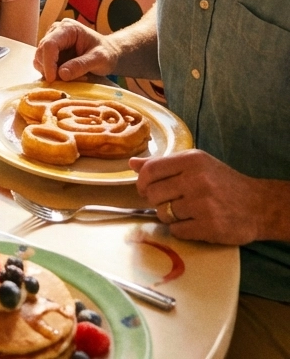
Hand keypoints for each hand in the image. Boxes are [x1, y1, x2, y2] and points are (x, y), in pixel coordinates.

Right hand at [33, 17, 118, 81]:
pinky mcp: (51, 51)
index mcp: (68, 28)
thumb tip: (61, 74)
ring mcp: (52, 40)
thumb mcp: (99, 59)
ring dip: (51, 72)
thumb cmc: (107, 53)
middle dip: (50, 69)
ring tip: (72, 77)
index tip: (52, 79)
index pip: (50, 44)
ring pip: (40, 59)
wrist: (109, 53)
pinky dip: (52, 73)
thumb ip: (81, 65)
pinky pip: (44, 64)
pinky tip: (67, 75)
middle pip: (41, 51)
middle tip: (67, 82)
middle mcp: (56, 31)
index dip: (48, 62)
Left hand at [132, 150, 263, 244]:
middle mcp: (196, 180)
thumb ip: (163, 164)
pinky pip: (177, 230)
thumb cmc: (222, 182)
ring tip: (184, 212)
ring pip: (163, 213)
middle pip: (153, 193)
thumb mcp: (196, 164)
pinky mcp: (209, 227)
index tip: (144, 189)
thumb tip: (132, 164)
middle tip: (168, 201)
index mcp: (191, 161)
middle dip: (155, 200)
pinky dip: (180, 229)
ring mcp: (203, 204)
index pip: (150, 170)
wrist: (259, 206)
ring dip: (168, 216)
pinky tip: (193, 223)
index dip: (141, 182)